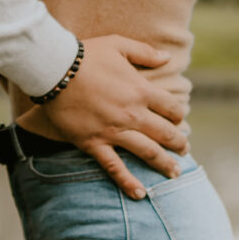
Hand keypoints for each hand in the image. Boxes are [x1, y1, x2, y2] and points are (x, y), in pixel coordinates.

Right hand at [41, 35, 191, 199]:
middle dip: (178, 143)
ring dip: (164, 164)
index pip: (171, 108)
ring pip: (147, 152)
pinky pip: (114, 167)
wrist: (54, 69)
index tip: (180, 120)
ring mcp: (113, 131)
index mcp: (141, 91)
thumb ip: (145, 53)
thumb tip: (168, 57)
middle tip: (185, 150)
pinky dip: (128, 182)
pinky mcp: (94, 143)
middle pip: (165, 133)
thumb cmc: (87, 54)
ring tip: (175, 173)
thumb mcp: (119, 45)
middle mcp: (132, 114)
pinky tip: (140, 194)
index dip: (179, 115)